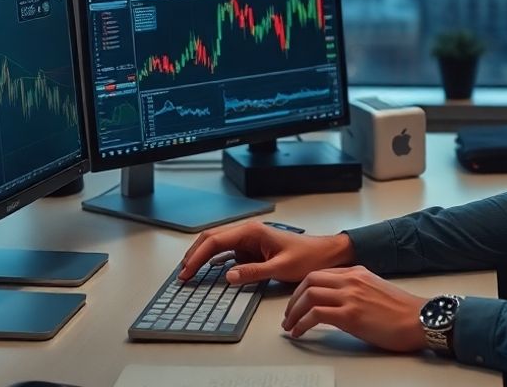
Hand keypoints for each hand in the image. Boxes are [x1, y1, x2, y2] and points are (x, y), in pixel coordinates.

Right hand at [179, 221, 353, 283]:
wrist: (324, 254)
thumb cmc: (307, 256)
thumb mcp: (280, 267)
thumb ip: (253, 272)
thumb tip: (228, 276)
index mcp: (252, 231)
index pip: (215, 241)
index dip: (197, 256)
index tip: (187, 270)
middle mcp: (247, 232)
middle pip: (211, 239)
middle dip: (194, 255)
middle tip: (182, 274)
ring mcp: (248, 240)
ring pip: (217, 246)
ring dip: (201, 257)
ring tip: (189, 273)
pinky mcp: (251, 250)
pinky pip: (227, 254)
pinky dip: (214, 262)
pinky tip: (207, 271)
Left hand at [281, 266, 426, 351]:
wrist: (420, 319)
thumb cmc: (403, 311)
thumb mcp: (376, 290)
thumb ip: (357, 289)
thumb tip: (341, 301)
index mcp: (357, 272)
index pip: (320, 274)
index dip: (303, 288)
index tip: (297, 301)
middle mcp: (351, 280)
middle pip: (309, 280)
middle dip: (293, 298)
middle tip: (288, 313)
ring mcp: (350, 296)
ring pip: (308, 295)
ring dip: (293, 312)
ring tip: (290, 325)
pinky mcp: (350, 315)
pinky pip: (315, 315)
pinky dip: (302, 324)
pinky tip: (299, 332)